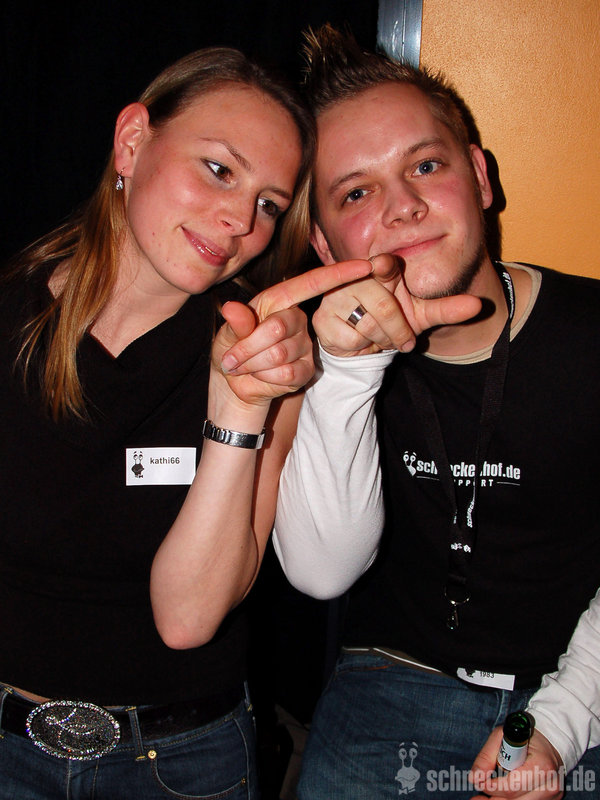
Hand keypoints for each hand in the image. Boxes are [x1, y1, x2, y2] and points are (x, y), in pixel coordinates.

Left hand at [213, 259, 372, 404]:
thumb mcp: (227, 334)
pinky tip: (262, 376)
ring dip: (253, 365)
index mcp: (279, 300)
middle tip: (233, 359)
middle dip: (248, 347)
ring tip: (246, 366)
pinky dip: (265, 378)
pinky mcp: (306, 371)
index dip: (338, 274)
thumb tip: (230, 307)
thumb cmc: (233, 349)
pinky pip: (287, 374)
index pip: (311, 283)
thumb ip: (236, 322)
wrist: (236, 384)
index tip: (365, 265)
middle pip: (278, 328)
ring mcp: (304, 346)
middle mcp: (296, 319)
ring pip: (279, 354)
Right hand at [314, 253, 481, 356]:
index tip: (383, 266)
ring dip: (381, 340)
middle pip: (383, 305)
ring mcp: (334, 298)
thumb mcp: (422, 316)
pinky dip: (361, 347)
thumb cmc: (392, 323)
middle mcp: (353, 278)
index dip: (384, 267)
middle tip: (404, 341)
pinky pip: (350, 338)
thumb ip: (447, 309)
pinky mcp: (322, 320)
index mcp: (377, 269)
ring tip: (379, 338)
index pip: (382, 265)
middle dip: (398, 330)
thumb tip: (478, 305)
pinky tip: (359, 342)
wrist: (363, 346)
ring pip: (367, 325)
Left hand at [469, 727, 564, 799]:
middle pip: (516, 799)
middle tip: (476, 798)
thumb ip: (486, 756)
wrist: (550, 742)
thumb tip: (474, 777)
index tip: (478, 783)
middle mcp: (551, 784)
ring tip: (484, 798)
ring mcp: (553, 794)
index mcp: (542, 765)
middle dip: (494, 797)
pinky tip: (499, 797)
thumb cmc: (524, 737)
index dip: (493, 787)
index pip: (513, 785)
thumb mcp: (501, 737)